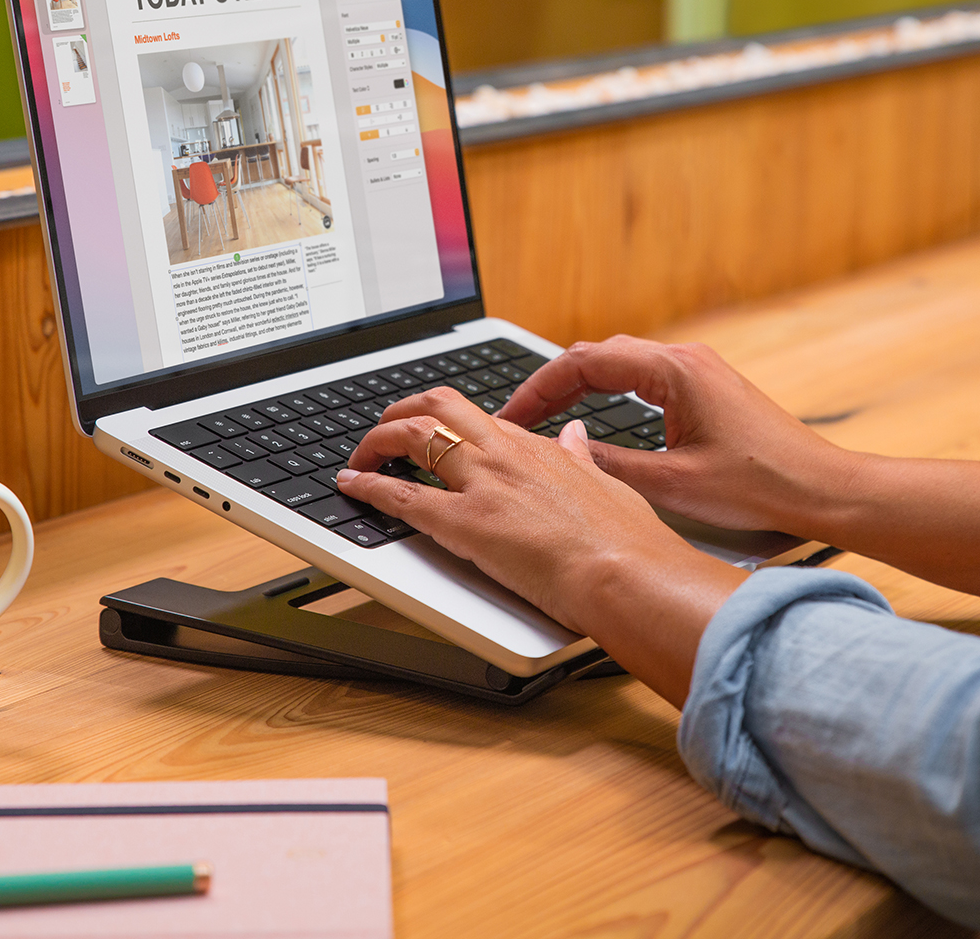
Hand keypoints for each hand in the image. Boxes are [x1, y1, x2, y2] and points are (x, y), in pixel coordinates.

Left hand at [337, 386, 745, 704]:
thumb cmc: (625, 541)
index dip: (447, 421)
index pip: (478, 418)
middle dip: (402, 411)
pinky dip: (368, 487)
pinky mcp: (464, 523)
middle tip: (384, 430)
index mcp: (536, 447)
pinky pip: (402, 496)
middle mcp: (504, 453)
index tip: (434, 432)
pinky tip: (352, 486)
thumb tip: (575, 434)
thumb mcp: (605, 484)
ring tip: (362, 454)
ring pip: (413, 434)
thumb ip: (581, 456)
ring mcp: (482, 484)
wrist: (627, 574)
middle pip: (438, 405)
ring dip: (379, 440)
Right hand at [497, 336, 858, 539]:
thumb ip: (609, 465)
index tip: (511, 414)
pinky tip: (593, 415)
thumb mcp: (672, 483)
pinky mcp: (706, 388)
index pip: (584, 362)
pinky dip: (608, 390)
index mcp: (673, 371)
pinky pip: (642, 375)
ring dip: (579, 385)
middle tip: (518, 416)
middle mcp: (685, 359)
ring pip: (620, 362)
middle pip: (598, 355)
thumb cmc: (761, 485)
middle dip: (552, 383)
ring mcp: (698, 370)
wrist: (822, 490)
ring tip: (544, 415)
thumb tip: (562, 452)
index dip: (539, 387)